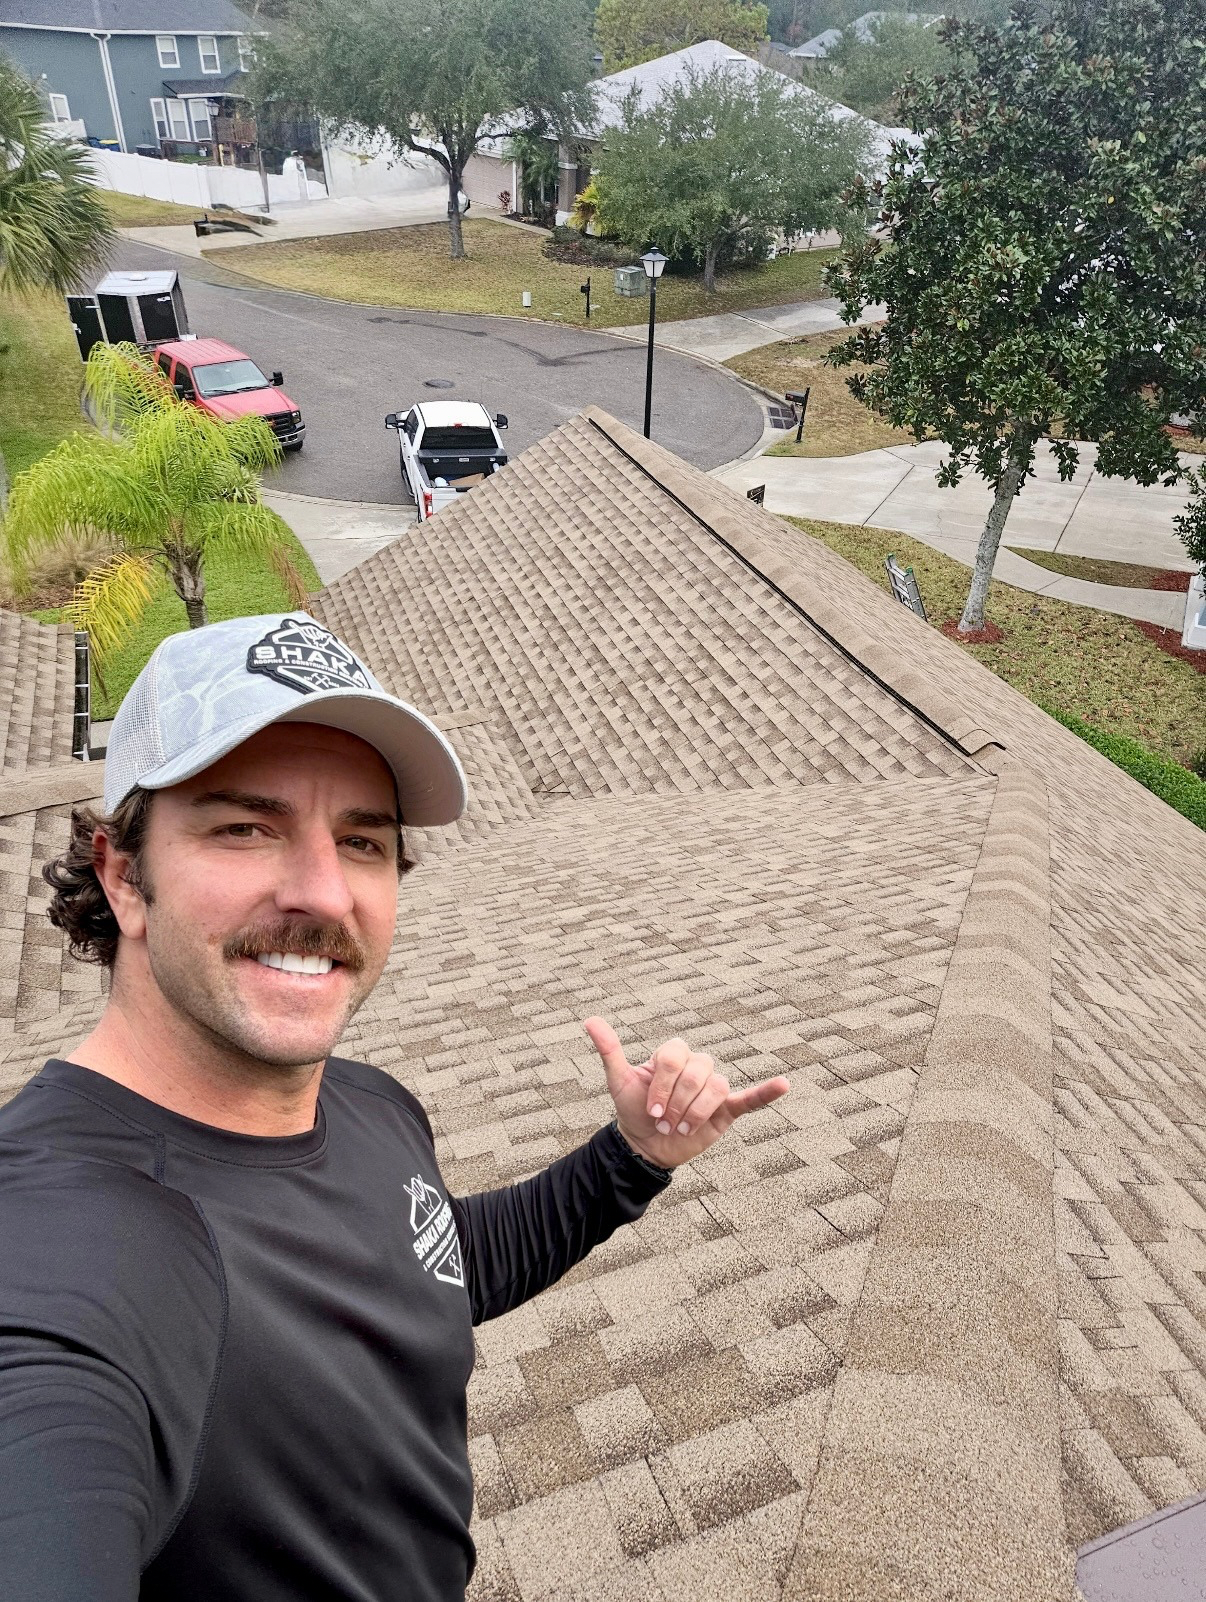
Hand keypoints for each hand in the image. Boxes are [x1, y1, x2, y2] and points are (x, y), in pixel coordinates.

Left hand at [584, 1016, 789, 1169]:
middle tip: (664, 1122)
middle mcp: (696, 1066)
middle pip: (697, 1073)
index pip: (676, 1058)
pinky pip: (751, 1097)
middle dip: (678, 1102)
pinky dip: (767, 1091)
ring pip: (715, 1088)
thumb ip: (610, 1050)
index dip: (663, 1085)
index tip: (651, 1109)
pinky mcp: (727, 1109)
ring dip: (696, 1112)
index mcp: (673, 1055)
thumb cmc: (633, 1109)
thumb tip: (589, 1020)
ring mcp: (713, 1087)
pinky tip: (784, 1085)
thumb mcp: (619, 1080)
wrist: (646, 1145)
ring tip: (681, 1128)